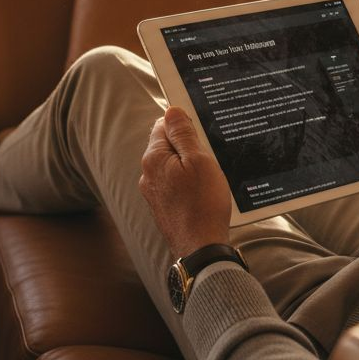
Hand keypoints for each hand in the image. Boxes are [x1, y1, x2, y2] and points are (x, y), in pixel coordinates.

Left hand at [139, 106, 231, 258]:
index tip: (202, 133)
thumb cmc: (203, 204)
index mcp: (154, 158)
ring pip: (173, 166)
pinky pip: (175, 184)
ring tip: (209, 178)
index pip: (164, 125)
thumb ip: (183, 134)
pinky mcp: (162, 207)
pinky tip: (203, 193)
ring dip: (190, 166)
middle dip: (188, 146)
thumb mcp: (199, 161)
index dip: (185, 124)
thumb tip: (172, 111)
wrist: (201, 248)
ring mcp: (153, 193)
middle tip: (210, 157)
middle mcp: (147, 174)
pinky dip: (188, 183)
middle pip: (168, 145)